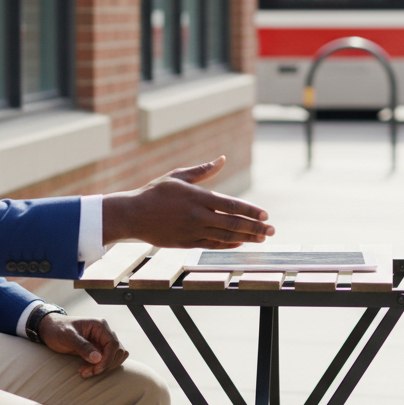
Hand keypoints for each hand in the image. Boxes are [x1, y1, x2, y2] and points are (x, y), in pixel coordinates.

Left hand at [38, 315, 128, 377]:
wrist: (49, 329)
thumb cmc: (57, 329)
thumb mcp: (68, 337)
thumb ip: (83, 346)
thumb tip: (98, 358)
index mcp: (100, 326)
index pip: (113, 344)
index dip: (108, 359)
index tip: (97, 370)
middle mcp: (104, 333)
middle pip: (118, 352)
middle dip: (105, 365)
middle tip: (87, 372)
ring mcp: (102, 341)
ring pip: (115, 357)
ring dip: (104, 367)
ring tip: (85, 372)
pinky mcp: (98, 349)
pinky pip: (106, 360)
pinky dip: (99, 367)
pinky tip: (86, 369)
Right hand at [101, 157, 275, 247]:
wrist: (132, 214)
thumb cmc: (155, 192)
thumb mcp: (178, 176)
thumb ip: (202, 170)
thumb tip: (222, 159)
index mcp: (197, 197)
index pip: (231, 205)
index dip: (250, 211)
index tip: (265, 214)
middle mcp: (197, 215)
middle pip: (233, 223)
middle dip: (255, 227)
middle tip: (271, 230)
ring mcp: (192, 231)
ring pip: (225, 237)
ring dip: (246, 238)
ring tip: (261, 238)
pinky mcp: (186, 243)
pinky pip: (212, 245)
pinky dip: (228, 245)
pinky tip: (240, 243)